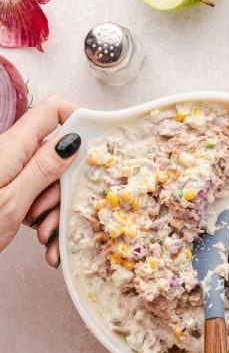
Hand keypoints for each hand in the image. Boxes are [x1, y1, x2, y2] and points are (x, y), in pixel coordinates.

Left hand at [0, 95, 78, 265]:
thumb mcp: (12, 202)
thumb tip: (72, 141)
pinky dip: (42, 218)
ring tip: (43, 235)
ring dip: (53, 210)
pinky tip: (43, 241)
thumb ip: (43, 169)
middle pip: (57, 156)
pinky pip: (35, 195)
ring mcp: (10, 171)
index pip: (52, 111)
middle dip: (63, 188)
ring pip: (50, 180)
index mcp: (12, 147)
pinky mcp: (8, 187)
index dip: (78, 120)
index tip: (96, 148)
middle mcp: (12, 154)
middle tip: (50, 216)